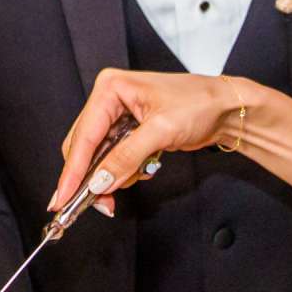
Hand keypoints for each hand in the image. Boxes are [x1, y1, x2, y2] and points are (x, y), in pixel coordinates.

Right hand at [51, 70, 264, 217]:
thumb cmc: (200, 104)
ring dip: (113, 175)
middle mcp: (109, 99)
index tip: (63, 198)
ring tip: (140, 176)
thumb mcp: (162, 131)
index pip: (84, 135)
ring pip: (98, 156)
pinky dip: (124, 171)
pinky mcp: (128, 130)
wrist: (228, 107)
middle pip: (84, 147)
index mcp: (110, 88)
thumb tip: (99, 182)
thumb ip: (126, 157)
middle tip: (103, 204)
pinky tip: (145, 169)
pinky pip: (113, 157)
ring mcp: (117, 115)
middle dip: (94, 177)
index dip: (73, 170)